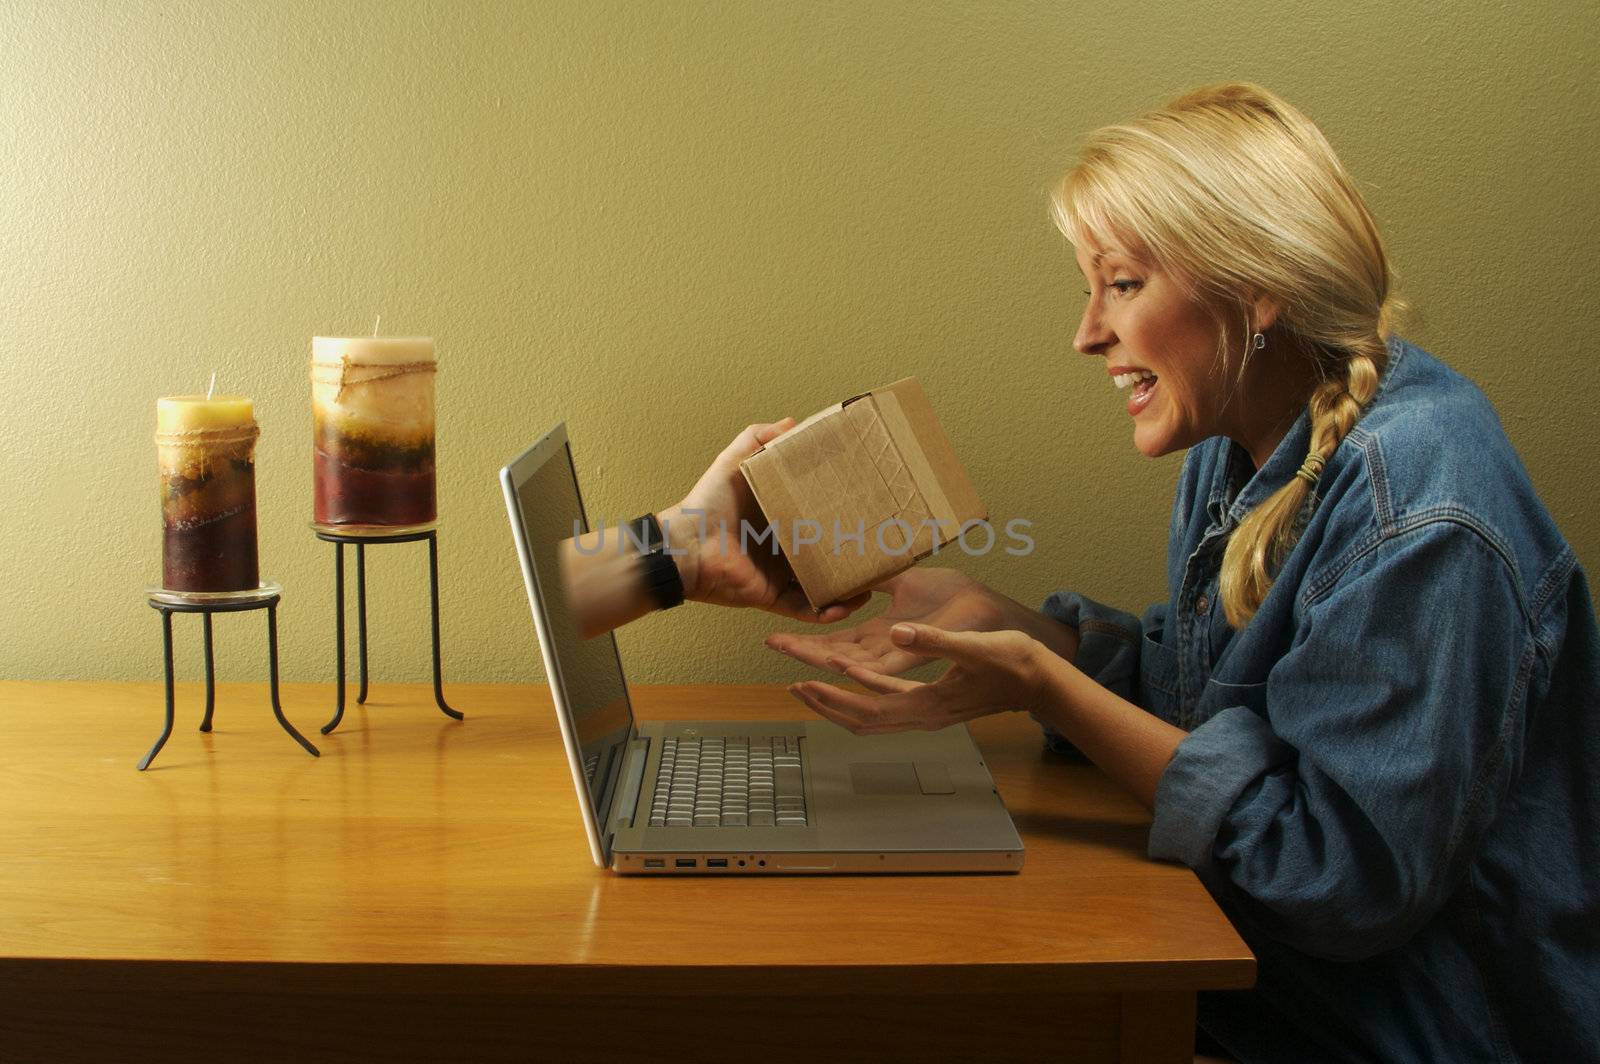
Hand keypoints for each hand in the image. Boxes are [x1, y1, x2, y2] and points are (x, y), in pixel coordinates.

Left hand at [662, 418, 869, 624]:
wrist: (686, 545)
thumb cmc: (708, 502)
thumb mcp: (734, 462)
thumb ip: (758, 438)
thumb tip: (791, 421)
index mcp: (778, 518)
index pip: (817, 517)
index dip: (841, 515)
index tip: (869, 509)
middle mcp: (782, 548)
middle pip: (826, 553)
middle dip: (852, 554)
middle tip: (881, 548)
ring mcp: (779, 575)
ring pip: (822, 585)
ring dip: (847, 589)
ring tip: (872, 584)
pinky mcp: (772, 597)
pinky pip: (805, 609)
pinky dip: (826, 611)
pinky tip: (847, 606)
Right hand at [764, 568, 1005, 675]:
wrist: (990, 611)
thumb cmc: (954, 598)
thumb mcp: (906, 580)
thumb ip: (878, 578)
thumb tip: (851, 559)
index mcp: (881, 633)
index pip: (835, 640)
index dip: (806, 640)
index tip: (776, 635)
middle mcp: (886, 649)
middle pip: (836, 654)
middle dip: (803, 651)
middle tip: (772, 644)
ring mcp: (903, 655)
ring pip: (854, 664)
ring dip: (822, 658)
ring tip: (794, 652)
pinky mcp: (922, 654)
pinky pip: (888, 666)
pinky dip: (862, 665)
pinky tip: (839, 662)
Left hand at [787, 622, 1046, 733]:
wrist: (1042, 682)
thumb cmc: (1013, 662)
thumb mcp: (973, 645)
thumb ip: (934, 640)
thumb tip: (897, 633)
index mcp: (927, 705)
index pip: (867, 708)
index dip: (833, 697)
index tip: (803, 680)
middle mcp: (922, 716)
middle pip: (862, 720)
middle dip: (826, 704)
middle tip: (794, 685)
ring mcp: (928, 713)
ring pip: (872, 717)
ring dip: (840, 703)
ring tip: (812, 685)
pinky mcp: (934, 704)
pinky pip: (888, 706)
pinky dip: (863, 694)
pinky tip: (853, 677)